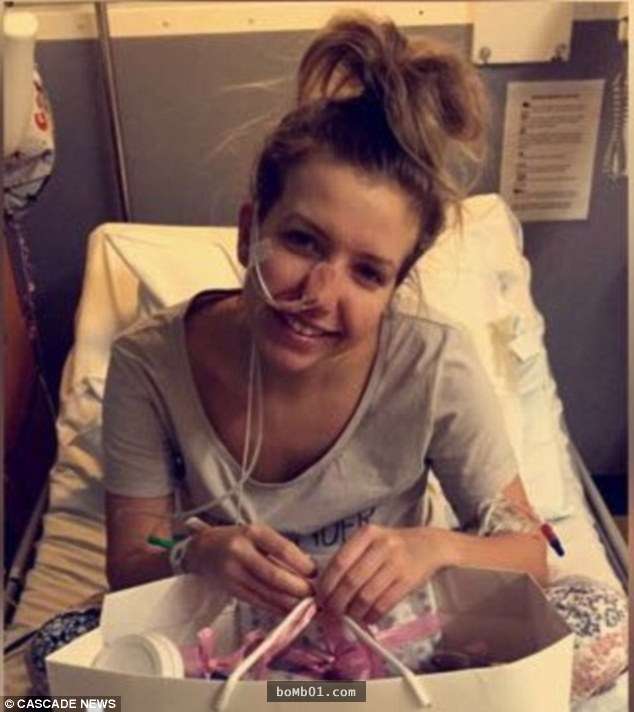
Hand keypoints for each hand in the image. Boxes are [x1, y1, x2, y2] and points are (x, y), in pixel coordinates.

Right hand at [187, 523, 315, 613]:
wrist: (202, 550)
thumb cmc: (237, 539)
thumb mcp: (257, 534)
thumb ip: (279, 548)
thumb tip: (307, 568)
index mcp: (252, 533)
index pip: (282, 549)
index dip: (301, 564)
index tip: (315, 573)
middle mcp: (241, 552)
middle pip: (274, 575)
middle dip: (297, 588)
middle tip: (314, 594)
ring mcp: (234, 573)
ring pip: (267, 592)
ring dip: (289, 602)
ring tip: (305, 605)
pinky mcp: (231, 590)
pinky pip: (257, 601)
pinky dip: (275, 608)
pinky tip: (287, 610)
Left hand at [316, 525, 443, 624]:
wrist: (429, 545)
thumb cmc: (392, 546)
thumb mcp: (370, 542)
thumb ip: (349, 560)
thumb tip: (325, 590)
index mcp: (366, 534)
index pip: (339, 562)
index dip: (327, 585)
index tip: (320, 600)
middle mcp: (381, 545)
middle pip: (350, 581)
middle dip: (337, 603)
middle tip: (331, 614)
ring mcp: (396, 562)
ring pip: (366, 596)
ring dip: (354, 613)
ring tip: (349, 618)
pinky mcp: (408, 580)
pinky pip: (383, 604)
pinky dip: (371, 616)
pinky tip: (366, 618)